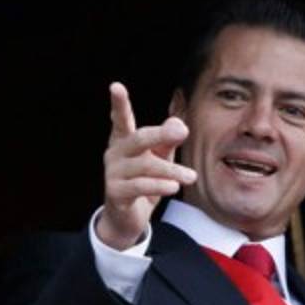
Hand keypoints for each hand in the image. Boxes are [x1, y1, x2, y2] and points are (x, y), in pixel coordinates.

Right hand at [96, 82, 196, 249]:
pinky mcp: (116, 193)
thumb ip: (168, 142)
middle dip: (161, 134)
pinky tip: (174, 187)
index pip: (121, 119)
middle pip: (138, 138)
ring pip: (145, 166)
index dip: (118, 103)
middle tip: (183, 132)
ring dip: (171, 170)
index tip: (115, 86)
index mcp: (123, 141)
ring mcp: (112, 174)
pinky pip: (140, 186)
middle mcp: (114, 154)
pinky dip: (159, 185)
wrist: (127, 219)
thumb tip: (180, 124)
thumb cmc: (144, 183)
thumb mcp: (159, 160)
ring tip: (191, 176)